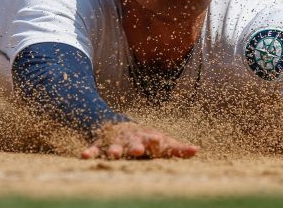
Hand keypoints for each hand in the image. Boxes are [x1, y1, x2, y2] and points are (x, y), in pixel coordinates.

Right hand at [80, 122, 198, 159]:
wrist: (120, 126)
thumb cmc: (147, 138)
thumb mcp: (162, 142)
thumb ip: (177, 148)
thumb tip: (197, 150)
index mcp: (147, 138)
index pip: (153, 139)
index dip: (156, 141)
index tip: (158, 140)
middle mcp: (131, 139)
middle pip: (134, 142)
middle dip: (136, 146)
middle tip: (139, 150)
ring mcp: (115, 141)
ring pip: (114, 146)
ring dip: (114, 150)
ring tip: (114, 155)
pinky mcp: (100, 145)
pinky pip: (94, 149)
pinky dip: (90, 152)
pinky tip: (85, 156)